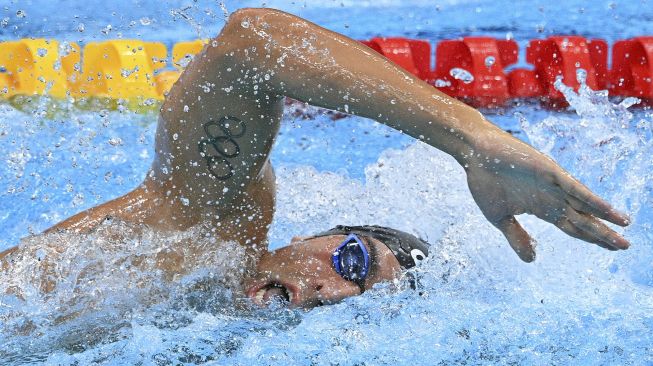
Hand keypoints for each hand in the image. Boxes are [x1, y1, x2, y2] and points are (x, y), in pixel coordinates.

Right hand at [463, 128, 629, 261]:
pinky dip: (592, 200)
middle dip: (603, 233)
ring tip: (625, 225)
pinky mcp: (550, 172)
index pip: (572, 226)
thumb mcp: (500, 218)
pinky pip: (575, 188)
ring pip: (584, 204)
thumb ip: (517, 237)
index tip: (610, 248)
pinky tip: (608, 210)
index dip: (591, 238)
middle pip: (583, 219)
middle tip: (625, 246)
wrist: (475, 155)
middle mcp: (552, 197)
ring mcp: (553, 185)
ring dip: (605, 216)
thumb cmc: (485, 181)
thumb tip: (532, 260)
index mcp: (541, 208)